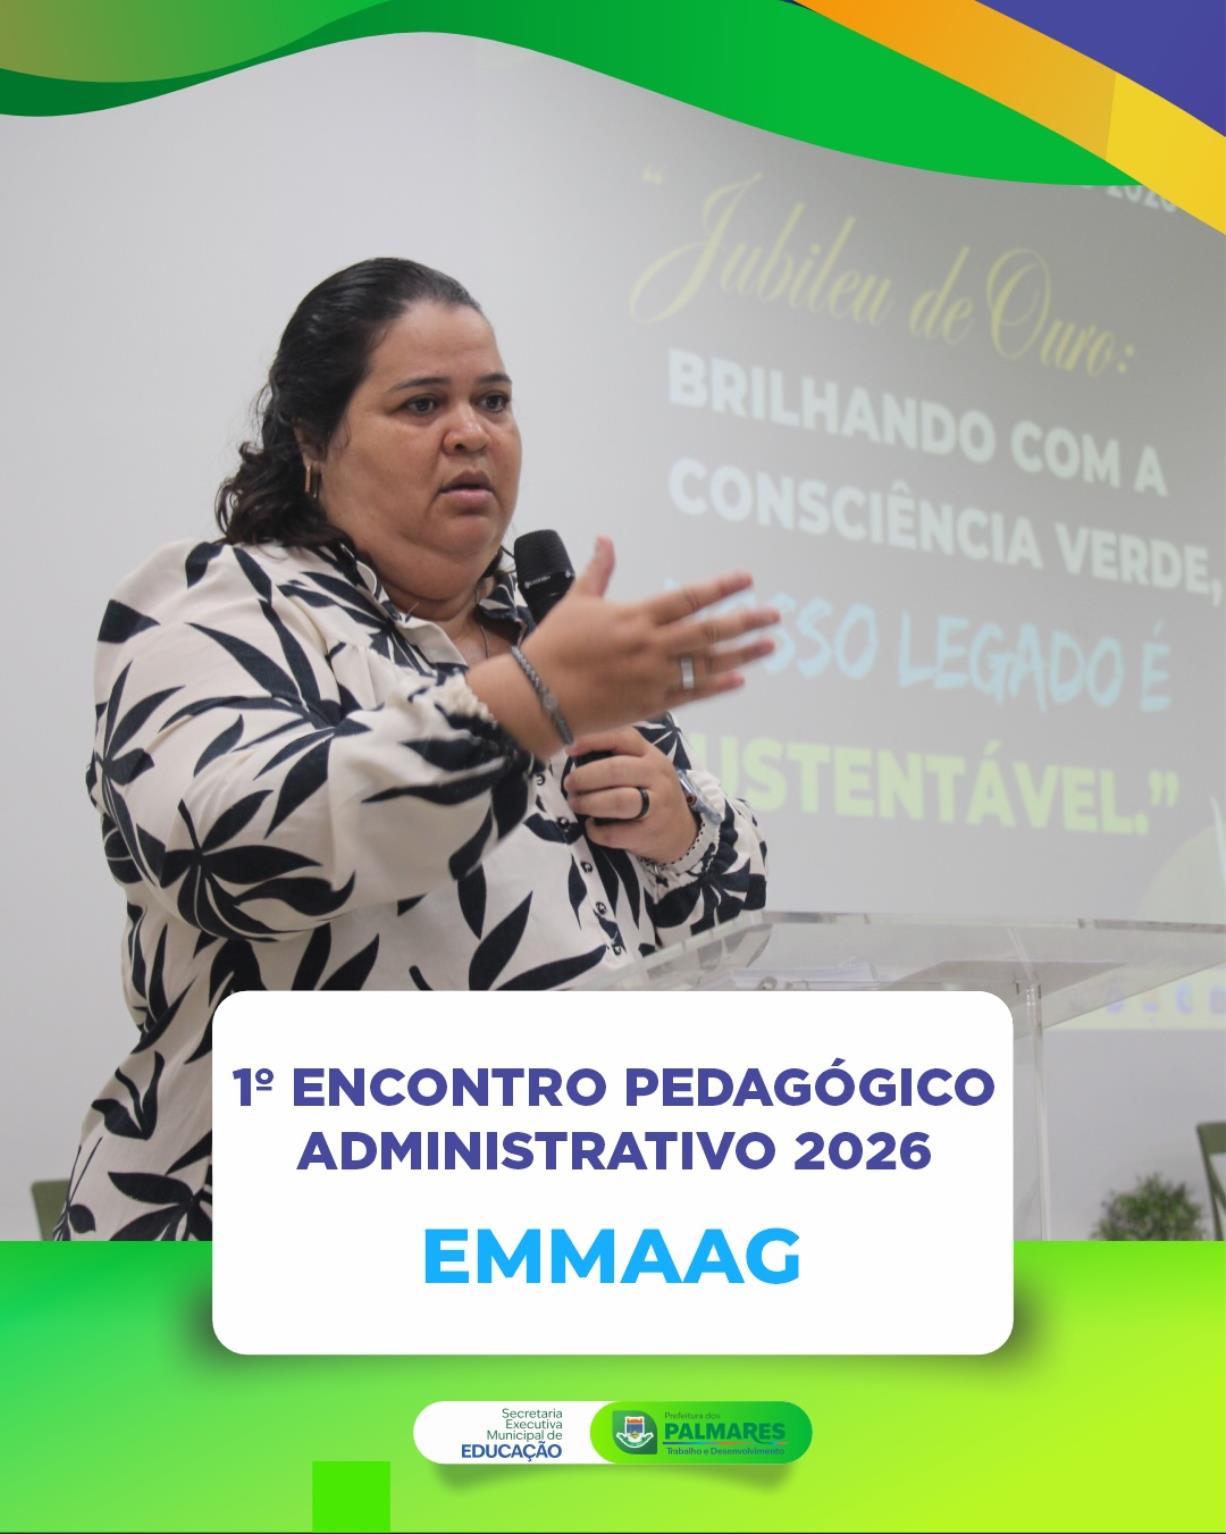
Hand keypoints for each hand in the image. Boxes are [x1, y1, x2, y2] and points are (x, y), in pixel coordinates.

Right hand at [522, 537, 776, 737]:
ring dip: (741, 654)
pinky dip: (717, 685)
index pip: (688, 598)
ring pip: (706, 664)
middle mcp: (650, 646)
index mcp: (634, 616)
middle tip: (774, 615)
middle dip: (745, 621)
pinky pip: (691, 694)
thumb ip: (599, 571)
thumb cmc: (554, 647)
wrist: (537, 697)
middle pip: (708, 631)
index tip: (746, 579)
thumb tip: (605, 539)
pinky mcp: (650, 704)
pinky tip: (740, 679)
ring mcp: (653, 677)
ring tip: (769, 645)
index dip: (720, 588)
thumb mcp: (576, 601)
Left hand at [564, 728, 699, 861]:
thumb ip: (618, 755)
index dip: (593, 741)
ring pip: (618, 801)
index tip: (569, 748)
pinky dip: (596, 831)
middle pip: (616, 770)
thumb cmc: (652, 792)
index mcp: (651, 755)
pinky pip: (616, 833)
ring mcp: (657, 806)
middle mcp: (657, 777)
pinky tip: (591, 826)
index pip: (623, 738)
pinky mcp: (649, 833)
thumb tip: (574, 750)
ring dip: (589, 802)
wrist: (680, 830)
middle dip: (585, 777)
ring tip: (575, 803)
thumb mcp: (645, 766)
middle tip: (569, 784)